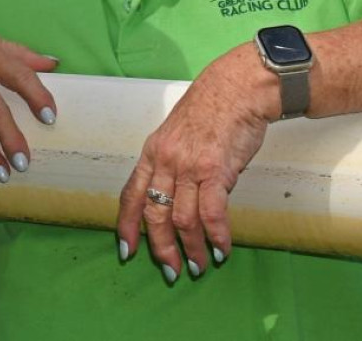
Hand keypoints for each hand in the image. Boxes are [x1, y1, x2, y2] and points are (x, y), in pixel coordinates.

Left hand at [115, 46, 274, 281]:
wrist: (235, 90)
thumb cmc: (209, 112)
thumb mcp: (176, 136)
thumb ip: (171, 165)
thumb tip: (173, 197)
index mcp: (151, 153)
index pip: (131, 194)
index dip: (127, 225)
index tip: (126, 249)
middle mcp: (165, 161)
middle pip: (154, 213)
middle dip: (160, 246)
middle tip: (170, 270)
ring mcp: (189, 166)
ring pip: (181, 218)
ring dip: (191, 248)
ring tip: (198, 266)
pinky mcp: (215, 170)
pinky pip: (211, 213)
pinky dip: (216, 236)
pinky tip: (222, 249)